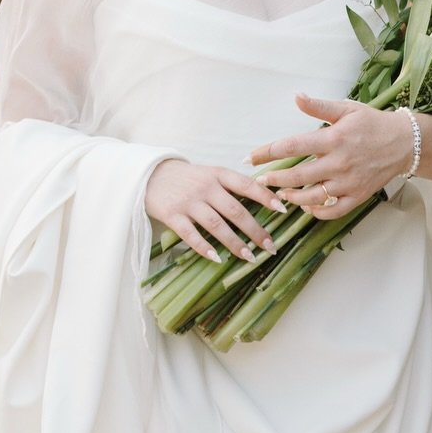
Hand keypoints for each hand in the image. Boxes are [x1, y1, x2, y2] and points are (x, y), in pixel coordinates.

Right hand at [145, 158, 279, 263]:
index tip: (283, 209)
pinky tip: (218, 259)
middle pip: (235, 210)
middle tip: (270, 247)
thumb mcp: (210, 174)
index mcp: (218, 174)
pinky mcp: (172, 215)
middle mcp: (205, 187)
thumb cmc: (187, 178)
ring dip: (235, 243)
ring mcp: (188, 202)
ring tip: (250, 257)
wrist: (149, 174)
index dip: (265, 196)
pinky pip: (191, 234)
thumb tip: (266, 198)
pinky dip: (205, 247)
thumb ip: (232, 185)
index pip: (246, 184)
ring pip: (216, 224)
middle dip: (255, 230)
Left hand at [249, 94, 413, 218]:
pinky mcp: (358, 196)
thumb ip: (319, 106)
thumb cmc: (373, 123)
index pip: (291, 147)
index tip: (251, 157)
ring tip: (280, 194)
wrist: (405, 143)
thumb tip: (296, 97)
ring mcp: (348, 182)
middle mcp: (339, 163)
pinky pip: (333, 210)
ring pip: (312, 197)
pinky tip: (307, 207)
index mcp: (333, 139)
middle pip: (296, 176)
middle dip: (273, 180)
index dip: (267, 152)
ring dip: (292, 197)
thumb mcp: (347, 109)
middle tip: (260, 180)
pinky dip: (317, 212)